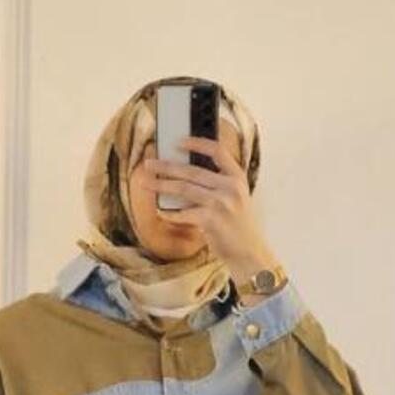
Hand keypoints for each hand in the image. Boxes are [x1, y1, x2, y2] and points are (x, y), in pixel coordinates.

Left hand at [144, 135, 279, 281]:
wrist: (249, 253)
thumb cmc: (238, 227)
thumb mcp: (236, 199)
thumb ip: (218, 184)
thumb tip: (184, 175)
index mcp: (237, 177)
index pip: (217, 151)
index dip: (197, 143)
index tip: (178, 142)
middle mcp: (230, 187)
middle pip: (192, 170)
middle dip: (166, 166)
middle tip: (148, 164)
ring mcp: (221, 203)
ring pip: (183, 189)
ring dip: (161, 185)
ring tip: (145, 182)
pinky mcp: (211, 220)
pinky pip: (183, 213)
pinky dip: (170, 212)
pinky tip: (159, 210)